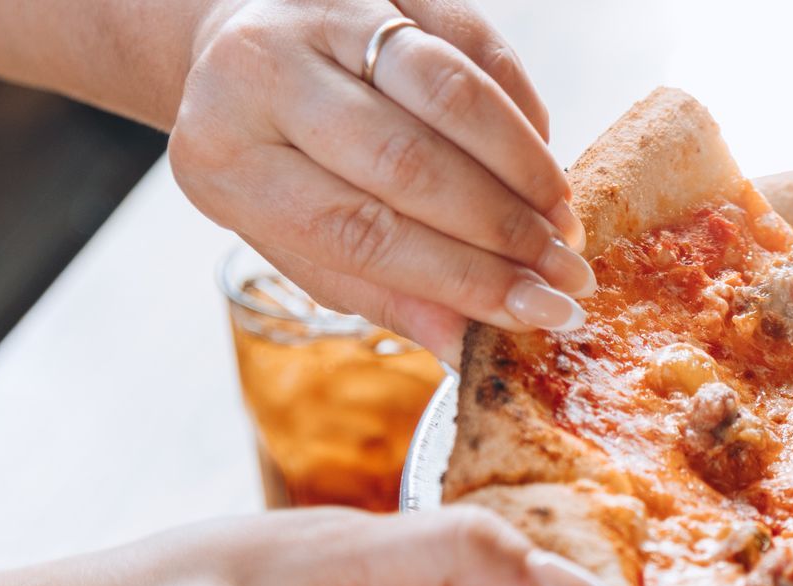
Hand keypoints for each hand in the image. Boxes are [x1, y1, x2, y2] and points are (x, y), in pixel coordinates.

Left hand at [170, 0, 593, 361]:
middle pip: (409, 162)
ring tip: (563, 222)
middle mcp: (260, 74)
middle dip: (503, 229)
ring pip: (448, 92)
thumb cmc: (269, 163)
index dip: (461, 277)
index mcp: (226, 160)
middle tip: (566, 273)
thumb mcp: (295, 240)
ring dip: (524, 167)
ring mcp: (322, 14)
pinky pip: (472, 41)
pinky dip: (520, 108)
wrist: (234, 53)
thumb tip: (467, 347)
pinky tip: (543, 162)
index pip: (361, 232)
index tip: (537, 311)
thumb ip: (378, 292)